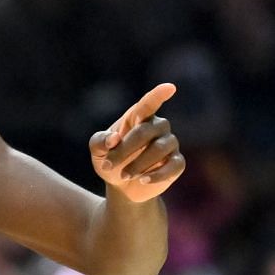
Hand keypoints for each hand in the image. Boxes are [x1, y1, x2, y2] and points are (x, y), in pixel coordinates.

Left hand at [90, 84, 182, 203]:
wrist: (121, 186)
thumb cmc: (110, 160)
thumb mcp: (98, 151)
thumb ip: (100, 141)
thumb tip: (114, 138)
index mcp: (139, 117)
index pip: (149, 103)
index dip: (158, 95)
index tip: (169, 87)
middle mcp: (158, 127)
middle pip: (146, 131)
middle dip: (125, 149)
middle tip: (109, 165)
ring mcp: (170, 144)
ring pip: (159, 148)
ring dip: (138, 164)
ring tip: (124, 175)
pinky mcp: (176, 163)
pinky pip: (173, 166)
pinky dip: (157, 174)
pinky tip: (143, 180)